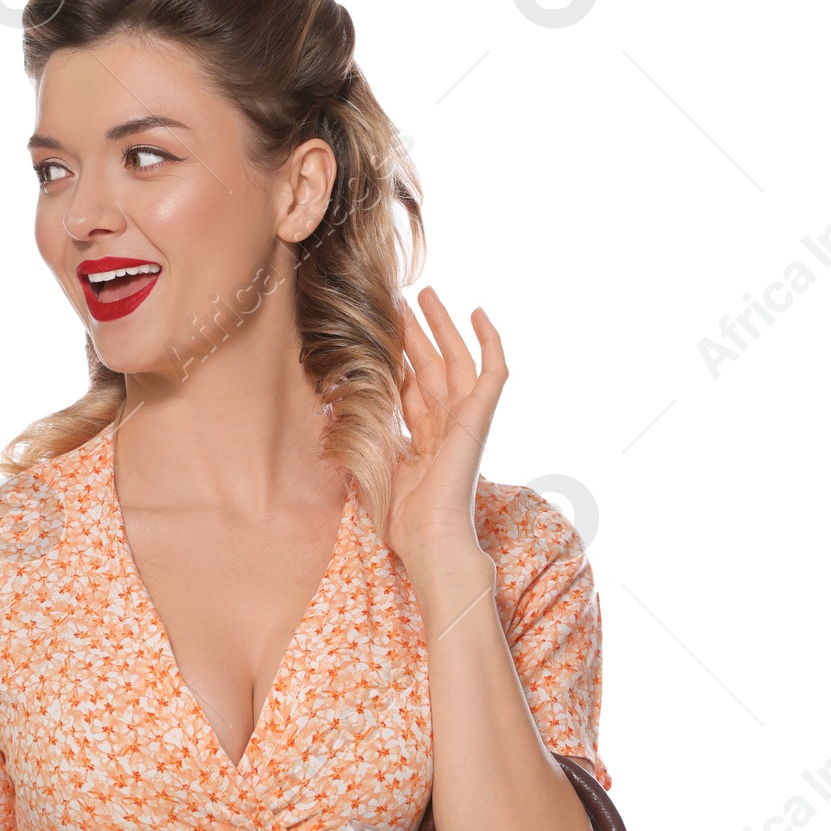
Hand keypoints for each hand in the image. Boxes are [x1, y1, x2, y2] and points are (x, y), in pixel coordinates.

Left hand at [386, 287, 507, 572]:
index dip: (395, 358)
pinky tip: (477, 311)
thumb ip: (364, 435)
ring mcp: (466, 421)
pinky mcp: (480, 418)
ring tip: (425, 293)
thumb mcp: (372, 467)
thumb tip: (337, 405)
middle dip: (414, 333)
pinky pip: (493, 371)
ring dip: (442, 326)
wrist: (430, 538)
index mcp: (423, 441)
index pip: (408, 388)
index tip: (377, 330)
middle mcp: (446, 427)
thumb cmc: (402, 519)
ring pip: (455, 359)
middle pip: (429, 367)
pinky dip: (489, 341)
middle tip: (397, 299)